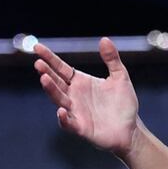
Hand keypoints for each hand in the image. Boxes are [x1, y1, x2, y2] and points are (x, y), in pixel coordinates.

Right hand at [33, 37, 139, 156]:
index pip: (60, 68)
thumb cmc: (124, 104)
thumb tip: (104, 39)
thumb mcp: (120, 78)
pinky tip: (61, 111)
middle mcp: (74, 96)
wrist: (131, 129)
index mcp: (80, 82)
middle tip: (39, 63)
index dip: (49, 58)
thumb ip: (112, 60)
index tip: (37, 47)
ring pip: (59, 100)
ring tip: (44, 79)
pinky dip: (64, 118)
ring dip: (51, 90)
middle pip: (56, 82)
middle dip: (47, 73)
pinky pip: (69, 123)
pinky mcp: (81, 127)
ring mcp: (76, 112)